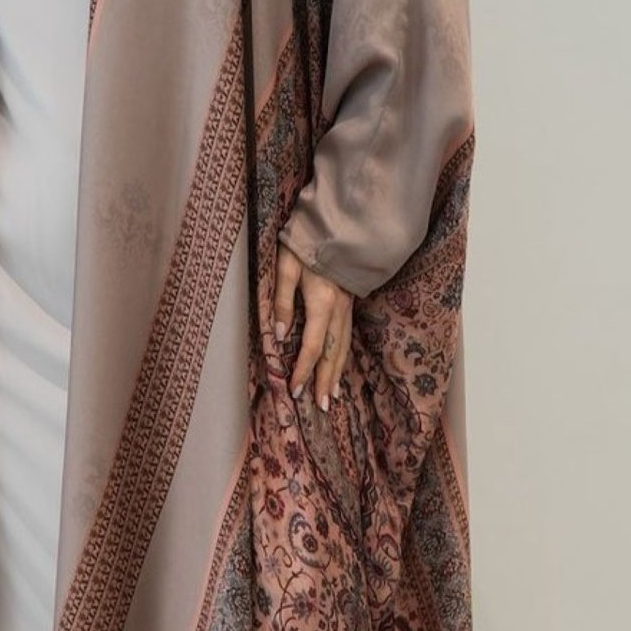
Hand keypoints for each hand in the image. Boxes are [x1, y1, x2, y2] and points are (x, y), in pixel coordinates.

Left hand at [273, 244, 353, 411]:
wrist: (339, 223)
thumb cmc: (306, 243)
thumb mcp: (286, 267)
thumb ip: (282, 301)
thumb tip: (280, 335)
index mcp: (321, 303)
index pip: (312, 345)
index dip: (304, 370)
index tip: (296, 391)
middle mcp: (338, 310)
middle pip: (333, 353)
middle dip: (325, 381)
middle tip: (320, 407)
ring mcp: (347, 307)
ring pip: (344, 347)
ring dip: (337, 373)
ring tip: (331, 395)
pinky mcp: (350, 303)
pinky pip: (348, 337)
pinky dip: (344, 356)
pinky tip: (340, 367)